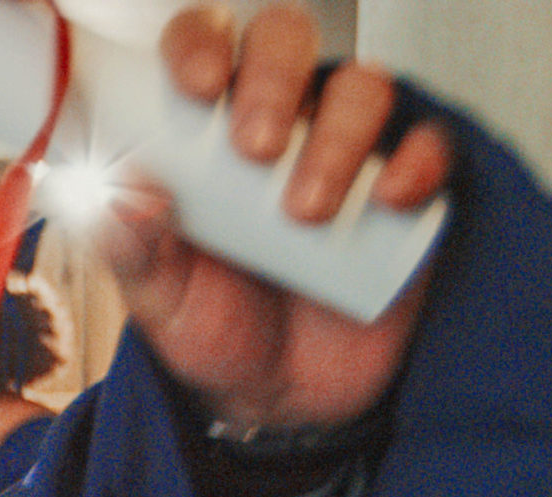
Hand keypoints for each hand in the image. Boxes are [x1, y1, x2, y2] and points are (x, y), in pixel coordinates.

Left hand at [105, 4, 453, 429]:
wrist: (282, 400)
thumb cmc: (214, 328)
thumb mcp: (157, 298)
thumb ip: (130, 247)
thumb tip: (122, 191)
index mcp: (203, 130)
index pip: (203, 44)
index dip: (201, 44)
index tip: (196, 84)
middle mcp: (281, 120)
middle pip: (287, 40)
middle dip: (271, 78)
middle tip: (254, 147)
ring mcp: (349, 147)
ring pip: (361, 87)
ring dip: (337, 136)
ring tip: (303, 212)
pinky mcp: (408, 188)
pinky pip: (429, 144)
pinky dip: (416, 161)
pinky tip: (389, 198)